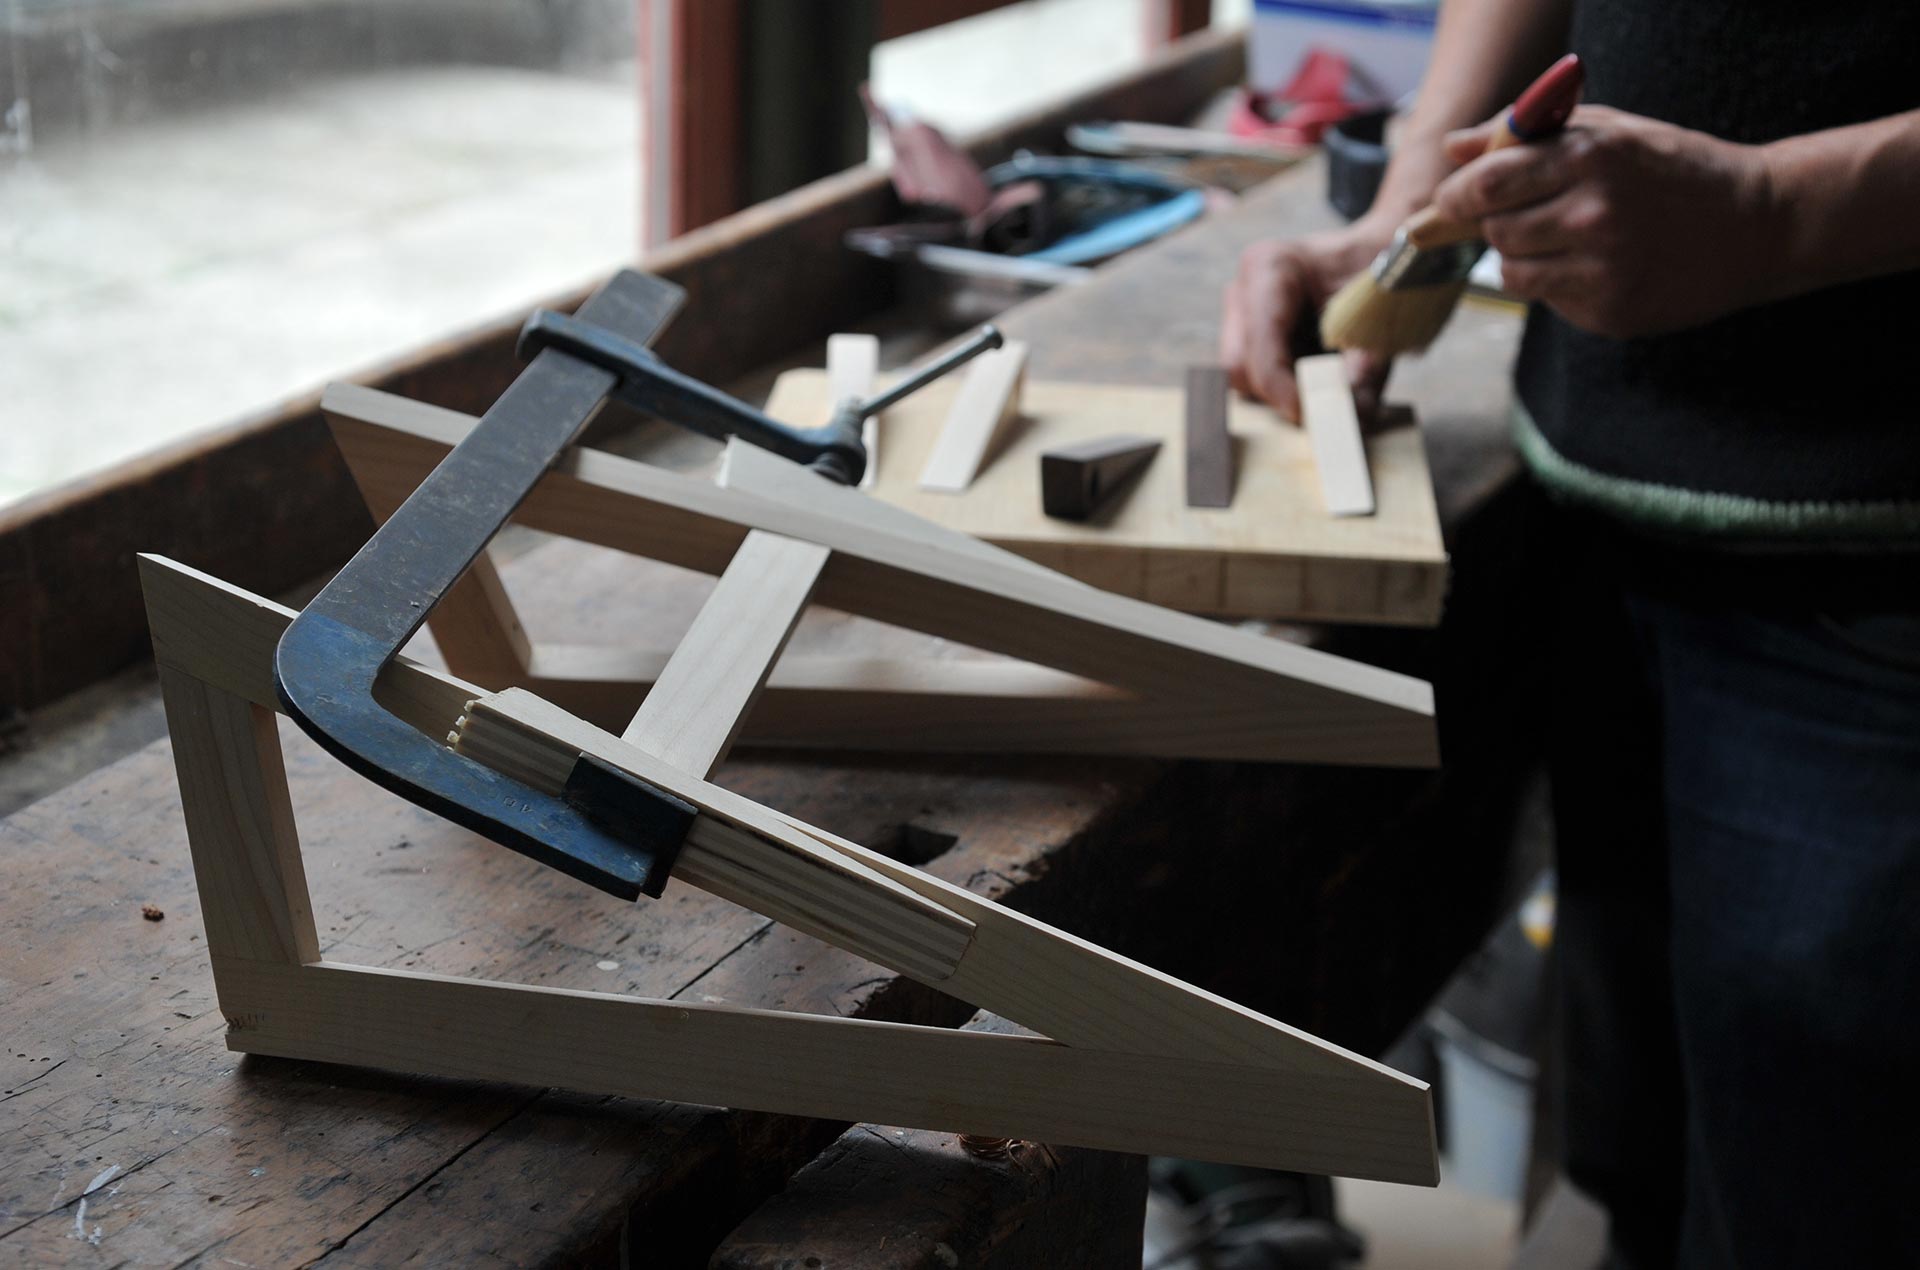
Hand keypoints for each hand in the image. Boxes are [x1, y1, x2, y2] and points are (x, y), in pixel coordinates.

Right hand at [1221, 221, 1396, 422]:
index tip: (1308, 415)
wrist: (1382, 259)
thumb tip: (1353, 417)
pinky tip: (1315, 373)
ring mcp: (1239, 312)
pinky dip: (1284, 387)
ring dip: (1281, 392)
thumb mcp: (1380, 321)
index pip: (1259, 342)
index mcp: (1271, 268)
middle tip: (1323, 408)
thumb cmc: (1379, 277)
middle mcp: (1243, 289)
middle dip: (1279, 393)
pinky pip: (1251, 377)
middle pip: (1239, 365)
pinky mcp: (1244, 334)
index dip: (1280, 386)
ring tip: (1325, 382)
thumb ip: (1365, 368)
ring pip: (1241, 376)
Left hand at [1432, 105, 1778, 337]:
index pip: (1487, 184)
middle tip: (1533, 214)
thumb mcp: (1609, 132)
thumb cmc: (1673, 170)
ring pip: (1513, 272)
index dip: (1458, 196)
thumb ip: (1527, 136)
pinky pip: (1547, 300)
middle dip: (1500, 223)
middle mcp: (1594, 215)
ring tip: (1570, 239)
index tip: (1456, 200)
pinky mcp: (1609, 312)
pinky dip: (1558, 284)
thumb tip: (1454, 149)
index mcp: (1592, 158)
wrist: (1757, 226)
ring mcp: (1603, 269)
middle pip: (1496, 231)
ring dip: (1525, 257)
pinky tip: (1601, 265)